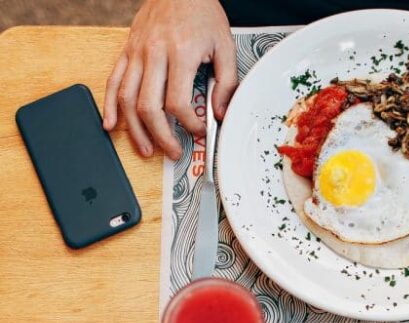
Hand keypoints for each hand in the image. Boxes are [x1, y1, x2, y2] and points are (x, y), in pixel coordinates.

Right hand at [103, 0, 236, 159]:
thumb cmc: (202, 13)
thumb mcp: (225, 45)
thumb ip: (226, 82)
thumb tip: (219, 113)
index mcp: (182, 53)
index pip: (178, 101)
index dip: (189, 124)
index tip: (199, 131)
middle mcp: (155, 54)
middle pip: (149, 106)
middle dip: (161, 136)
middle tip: (173, 151)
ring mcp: (137, 53)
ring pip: (128, 99)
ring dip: (135, 129)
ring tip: (146, 149)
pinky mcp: (127, 50)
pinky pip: (113, 81)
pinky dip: (110, 106)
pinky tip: (111, 124)